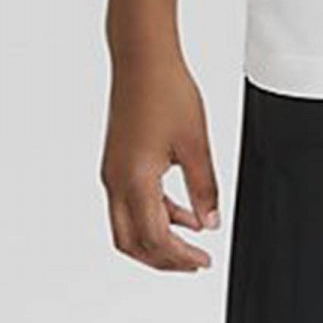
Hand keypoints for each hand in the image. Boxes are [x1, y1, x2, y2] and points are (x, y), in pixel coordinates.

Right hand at [101, 49, 223, 270]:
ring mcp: (112, 172)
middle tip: (194, 262)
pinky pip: (128, 203)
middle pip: (132, 243)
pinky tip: (182, 212)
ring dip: (158, 238)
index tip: (203, 261)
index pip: (155, 238)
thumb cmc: (166, 92)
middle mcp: (116, 181)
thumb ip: (204, 188)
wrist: (141, 60)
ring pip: (128, 225)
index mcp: (135, 180)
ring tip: (192, 240)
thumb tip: (209, 222)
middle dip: (163, 259)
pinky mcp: (115, 162)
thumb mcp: (195, 145)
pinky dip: (154, 215)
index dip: (180, 257)